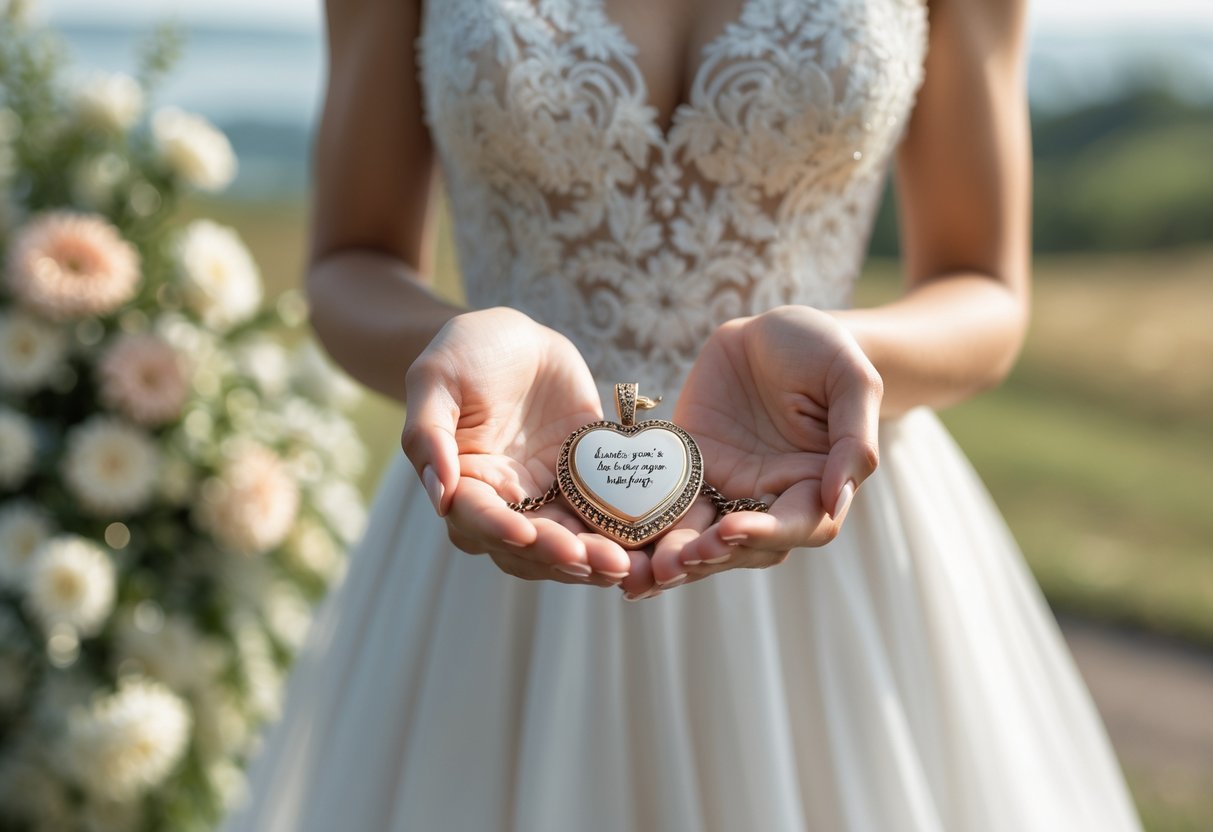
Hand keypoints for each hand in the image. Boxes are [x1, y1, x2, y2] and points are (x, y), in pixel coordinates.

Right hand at [402, 308, 643, 586]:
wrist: (519, 338)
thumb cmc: (466, 351)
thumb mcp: (435, 377)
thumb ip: (428, 433)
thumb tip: (438, 494)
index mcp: (463, 482)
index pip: (476, 520)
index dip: (500, 530)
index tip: (526, 533)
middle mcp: (505, 500)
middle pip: (527, 546)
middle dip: (557, 555)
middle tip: (592, 560)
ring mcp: (547, 496)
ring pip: (568, 542)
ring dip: (593, 558)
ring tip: (623, 564)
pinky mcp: (586, 484)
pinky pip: (605, 516)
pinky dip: (623, 534)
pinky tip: (647, 545)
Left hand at [643, 306, 882, 588]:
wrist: (770, 328)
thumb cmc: (823, 350)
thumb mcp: (852, 380)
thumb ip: (853, 441)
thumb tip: (838, 501)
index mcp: (816, 484)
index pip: (801, 526)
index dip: (767, 533)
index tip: (731, 528)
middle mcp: (771, 497)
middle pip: (745, 547)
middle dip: (710, 557)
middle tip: (674, 561)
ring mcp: (727, 488)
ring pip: (700, 538)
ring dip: (672, 559)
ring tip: (641, 573)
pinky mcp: (688, 471)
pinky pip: (665, 506)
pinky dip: (642, 531)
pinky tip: (612, 547)